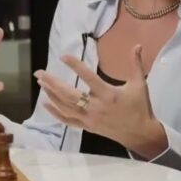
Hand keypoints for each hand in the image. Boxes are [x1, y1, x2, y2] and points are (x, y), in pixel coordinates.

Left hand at [34, 44, 167, 158]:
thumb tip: (137, 45)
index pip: (88, 78)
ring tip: (41, 83)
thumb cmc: (140, 107)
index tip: (62, 56)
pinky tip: (45, 104)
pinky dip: (55, 112)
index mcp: (108, 94)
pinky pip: (67, 120)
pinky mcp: (87, 127)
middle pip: (69, 94)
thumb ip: (135, 64)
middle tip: (39, 72)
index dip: (75, 66)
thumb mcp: (139, 84)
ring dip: (51, 94)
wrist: (141, 134)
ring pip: (65, 107)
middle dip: (52, 83)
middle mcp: (96, 107)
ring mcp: (90, 118)